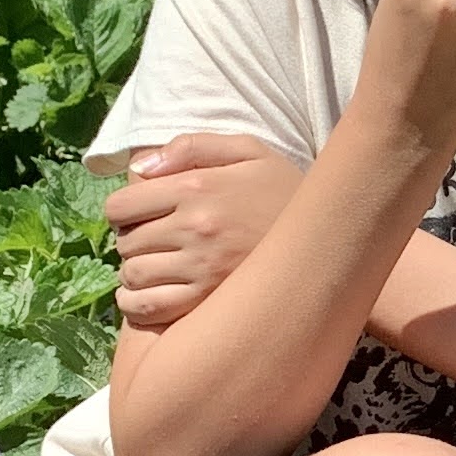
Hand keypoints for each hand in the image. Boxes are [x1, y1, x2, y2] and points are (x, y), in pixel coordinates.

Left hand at [109, 133, 301, 330]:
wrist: (334, 235)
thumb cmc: (286, 190)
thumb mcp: (248, 150)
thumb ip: (191, 147)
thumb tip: (138, 169)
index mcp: (197, 185)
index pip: (121, 205)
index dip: (122, 211)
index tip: (137, 215)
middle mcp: (195, 226)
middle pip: (125, 242)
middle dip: (131, 241)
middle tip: (152, 242)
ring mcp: (202, 267)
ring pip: (133, 276)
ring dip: (134, 273)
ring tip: (154, 268)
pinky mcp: (210, 300)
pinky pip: (148, 308)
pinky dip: (135, 305)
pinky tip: (145, 297)